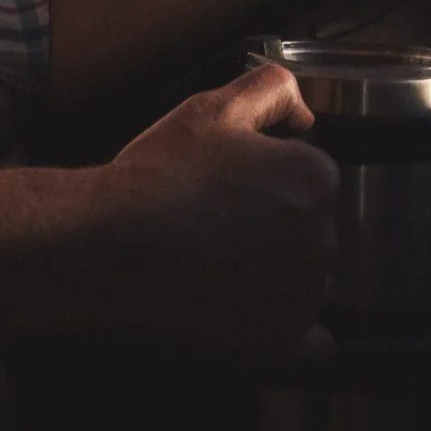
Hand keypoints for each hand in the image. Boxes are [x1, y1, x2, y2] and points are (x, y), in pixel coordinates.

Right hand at [104, 65, 340, 349]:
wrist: (110, 246)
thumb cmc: (159, 177)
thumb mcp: (213, 109)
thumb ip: (270, 90)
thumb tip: (301, 109)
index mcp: (314, 180)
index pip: (312, 178)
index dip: (273, 178)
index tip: (237, 184)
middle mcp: (320, 240)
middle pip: (312, 230)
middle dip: (277, 226)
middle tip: (222, 220)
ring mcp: (301, 295)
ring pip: (306, 280)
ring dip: (280, 273)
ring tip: (222, 261)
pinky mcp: (277, 340)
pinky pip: (310, 340)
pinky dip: (294, 330)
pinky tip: (262, 312)